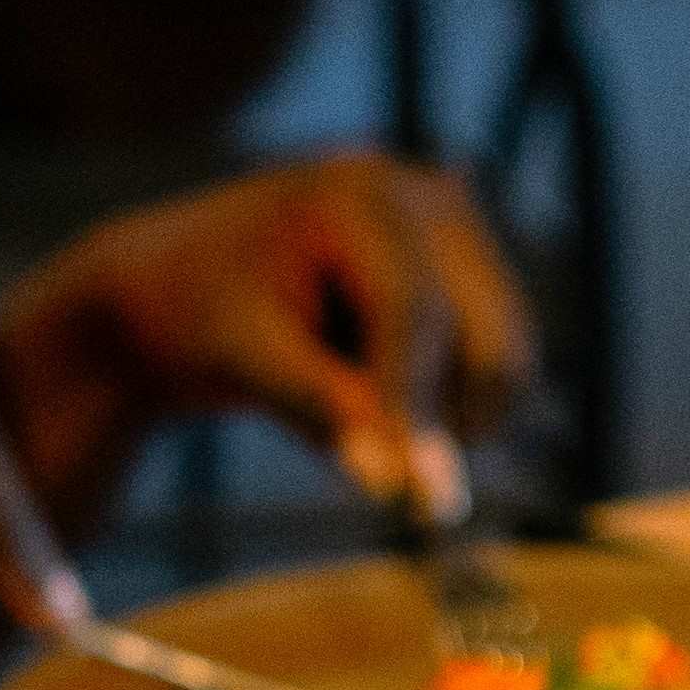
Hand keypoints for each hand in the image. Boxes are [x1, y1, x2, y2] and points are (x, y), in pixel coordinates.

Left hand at [0, 152, 529, 521]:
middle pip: (487, 339)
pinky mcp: (474, 268)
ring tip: (337, 393)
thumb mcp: (242, 358)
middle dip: (441, 418)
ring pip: (507, 363)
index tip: (423, 496)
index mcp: (355, 194)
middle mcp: (425, 196)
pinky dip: (445, 402)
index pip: (410, 310)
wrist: (182, 286)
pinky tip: (366, 376)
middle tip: (384, 480)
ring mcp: (459, 229)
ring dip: (443, 415)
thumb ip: (321, 410)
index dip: (418, 406)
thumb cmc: (197, 315)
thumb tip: (399, 483)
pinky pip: (498, 367)